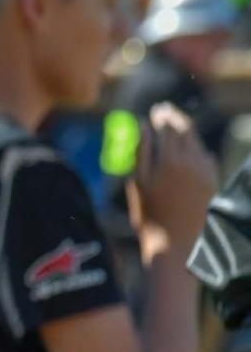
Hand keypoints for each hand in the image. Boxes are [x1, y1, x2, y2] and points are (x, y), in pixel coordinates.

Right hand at [126, 102, 216, 248]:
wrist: (177, 242)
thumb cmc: (149, 215)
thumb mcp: (137, 183)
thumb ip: (139, 151)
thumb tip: (141, 126)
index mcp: (169, 159)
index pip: (168, 127)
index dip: (162, 116)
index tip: (156, 110)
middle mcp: (191, 160)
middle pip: (186, 130)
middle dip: (176, 119)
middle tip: (167, 112)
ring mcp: (205, 170)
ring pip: (197, 142)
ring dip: (186, 133)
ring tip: (176, 130)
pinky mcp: (213, 180)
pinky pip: (205, 156)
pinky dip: (196, 150)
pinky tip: (188, 153)